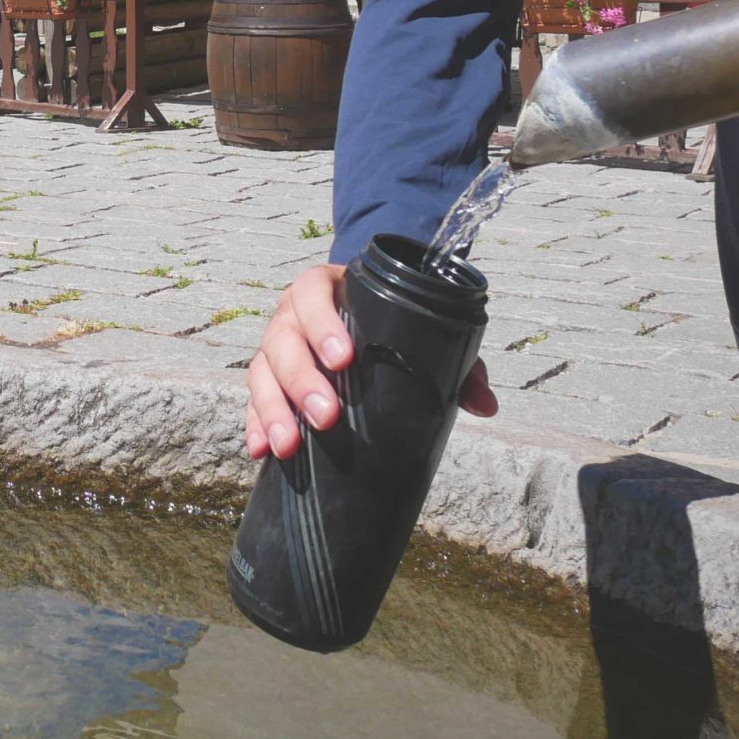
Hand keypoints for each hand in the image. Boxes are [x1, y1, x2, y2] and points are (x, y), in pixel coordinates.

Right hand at [243, 261, 497, 460]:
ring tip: (289, 446)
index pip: (312, 293)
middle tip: (327, 417)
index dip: (321, 323)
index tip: (343, 358)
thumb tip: (484, 405)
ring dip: (272, 409)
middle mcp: (291, 313)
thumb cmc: (390, 324)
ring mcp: (275, 345)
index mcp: (325, 288)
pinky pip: (253, 399)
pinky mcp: (268, 377)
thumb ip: (457, 362)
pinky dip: (255, 423)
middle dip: (301, 380)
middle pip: (282, 340)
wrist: (359, 316)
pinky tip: (261, 450)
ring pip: (261, 371)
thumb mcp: (422, 332)